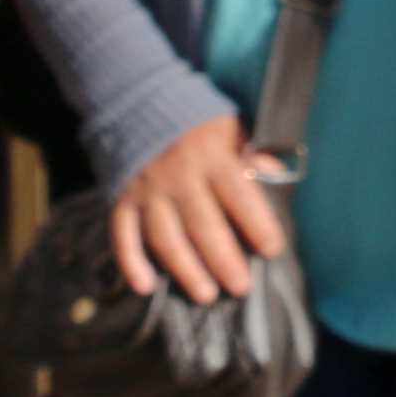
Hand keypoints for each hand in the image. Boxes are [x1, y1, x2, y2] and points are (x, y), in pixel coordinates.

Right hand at [110, 113, 288, 305]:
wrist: (138, 102)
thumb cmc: (196, 123)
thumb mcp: (230, 128)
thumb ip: (251, 155)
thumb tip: (275, 175)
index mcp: (212, 155)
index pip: (238, 194)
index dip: (257, 224)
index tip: (273, 250)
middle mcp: (178, 175)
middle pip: (202, 225)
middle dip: (223, 259)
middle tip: (241, 287)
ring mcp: (146, 190)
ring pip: (165, 237)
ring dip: (185, 269)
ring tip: (206, 295)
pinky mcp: (120, 200)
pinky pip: (123, 236)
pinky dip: (131, 263)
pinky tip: (145, 287)